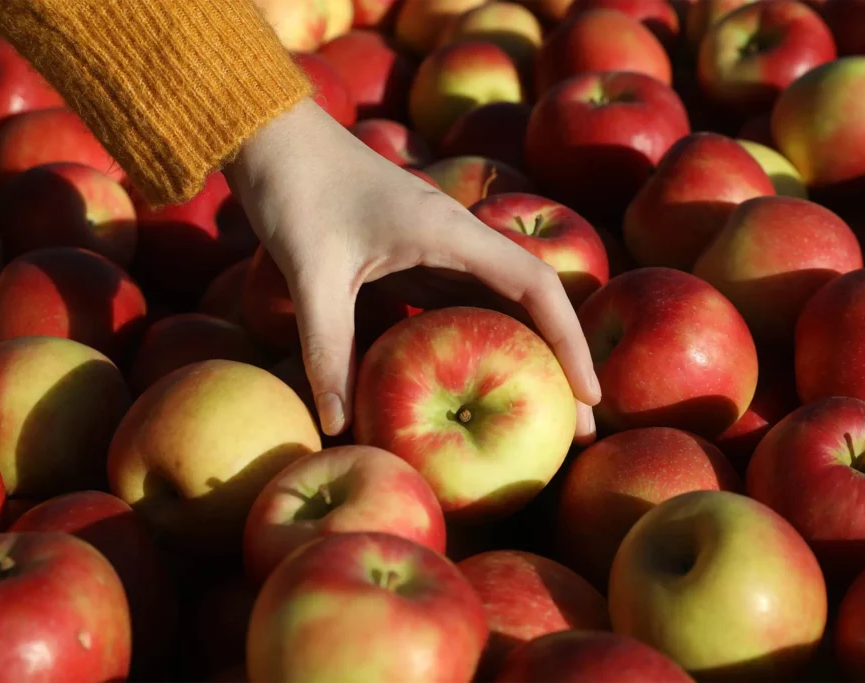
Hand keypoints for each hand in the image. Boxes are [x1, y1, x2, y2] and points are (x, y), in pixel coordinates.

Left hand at [225, 99, 600, 440]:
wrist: (275, 138)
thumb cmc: (297, 189)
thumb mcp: (311, 272)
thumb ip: (326, 348)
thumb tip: (339, 426)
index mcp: (451, 232)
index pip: (537, 286)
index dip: (571, 340)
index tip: (590, 393)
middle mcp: (458, 238)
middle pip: (531, 302)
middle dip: (560, 361)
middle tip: (576, 427)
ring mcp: (439, 247)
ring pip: (502, 305)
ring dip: (525, 354)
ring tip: (542, 414)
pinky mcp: (417, 257)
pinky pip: (463, 304)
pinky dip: (482, 342)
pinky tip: (480, 382)